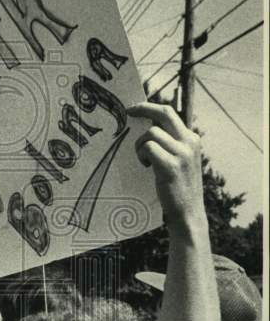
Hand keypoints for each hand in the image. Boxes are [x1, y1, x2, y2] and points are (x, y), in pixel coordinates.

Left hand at [127, 102, 205, 234]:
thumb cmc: (177, 187)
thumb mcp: (180, 160)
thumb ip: (169, 144)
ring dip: (140, 144)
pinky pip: (149, 148)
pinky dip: (142, 154)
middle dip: (143, 109)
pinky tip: (146, 166)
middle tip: (128, 112)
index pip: (170, 113)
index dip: (150, 107)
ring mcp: (182, 154)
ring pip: (152, 133)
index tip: (135, 108)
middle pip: (164, 113)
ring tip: (143, 159)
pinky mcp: (172, 166)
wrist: (188, 213)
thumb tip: (147, 128)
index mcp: (192, 139)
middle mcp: (190, 142)